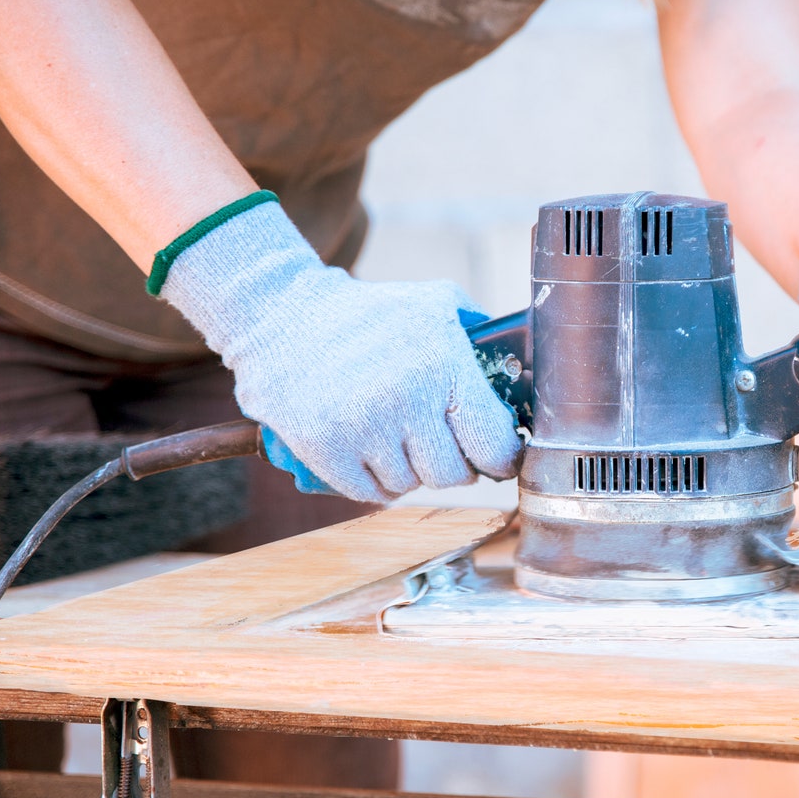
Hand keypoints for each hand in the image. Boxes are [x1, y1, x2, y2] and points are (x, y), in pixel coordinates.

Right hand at [159, 200, 522, 501]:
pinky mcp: (324, 448)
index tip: (497, 459)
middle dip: (452, 464)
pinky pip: (369, 493)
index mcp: (443, 364)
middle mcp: (406, 399)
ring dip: (408, 470)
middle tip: (440, 446)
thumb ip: (479, 334)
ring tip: (395, 437)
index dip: (501, 458)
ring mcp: (363, 427)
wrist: (280, 315)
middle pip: (452, 475)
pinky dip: (374, 481)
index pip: (493, 445)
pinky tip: (370, 454)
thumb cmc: (367, 313)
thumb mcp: (433, 304)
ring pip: (410, 485)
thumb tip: (518, 373)